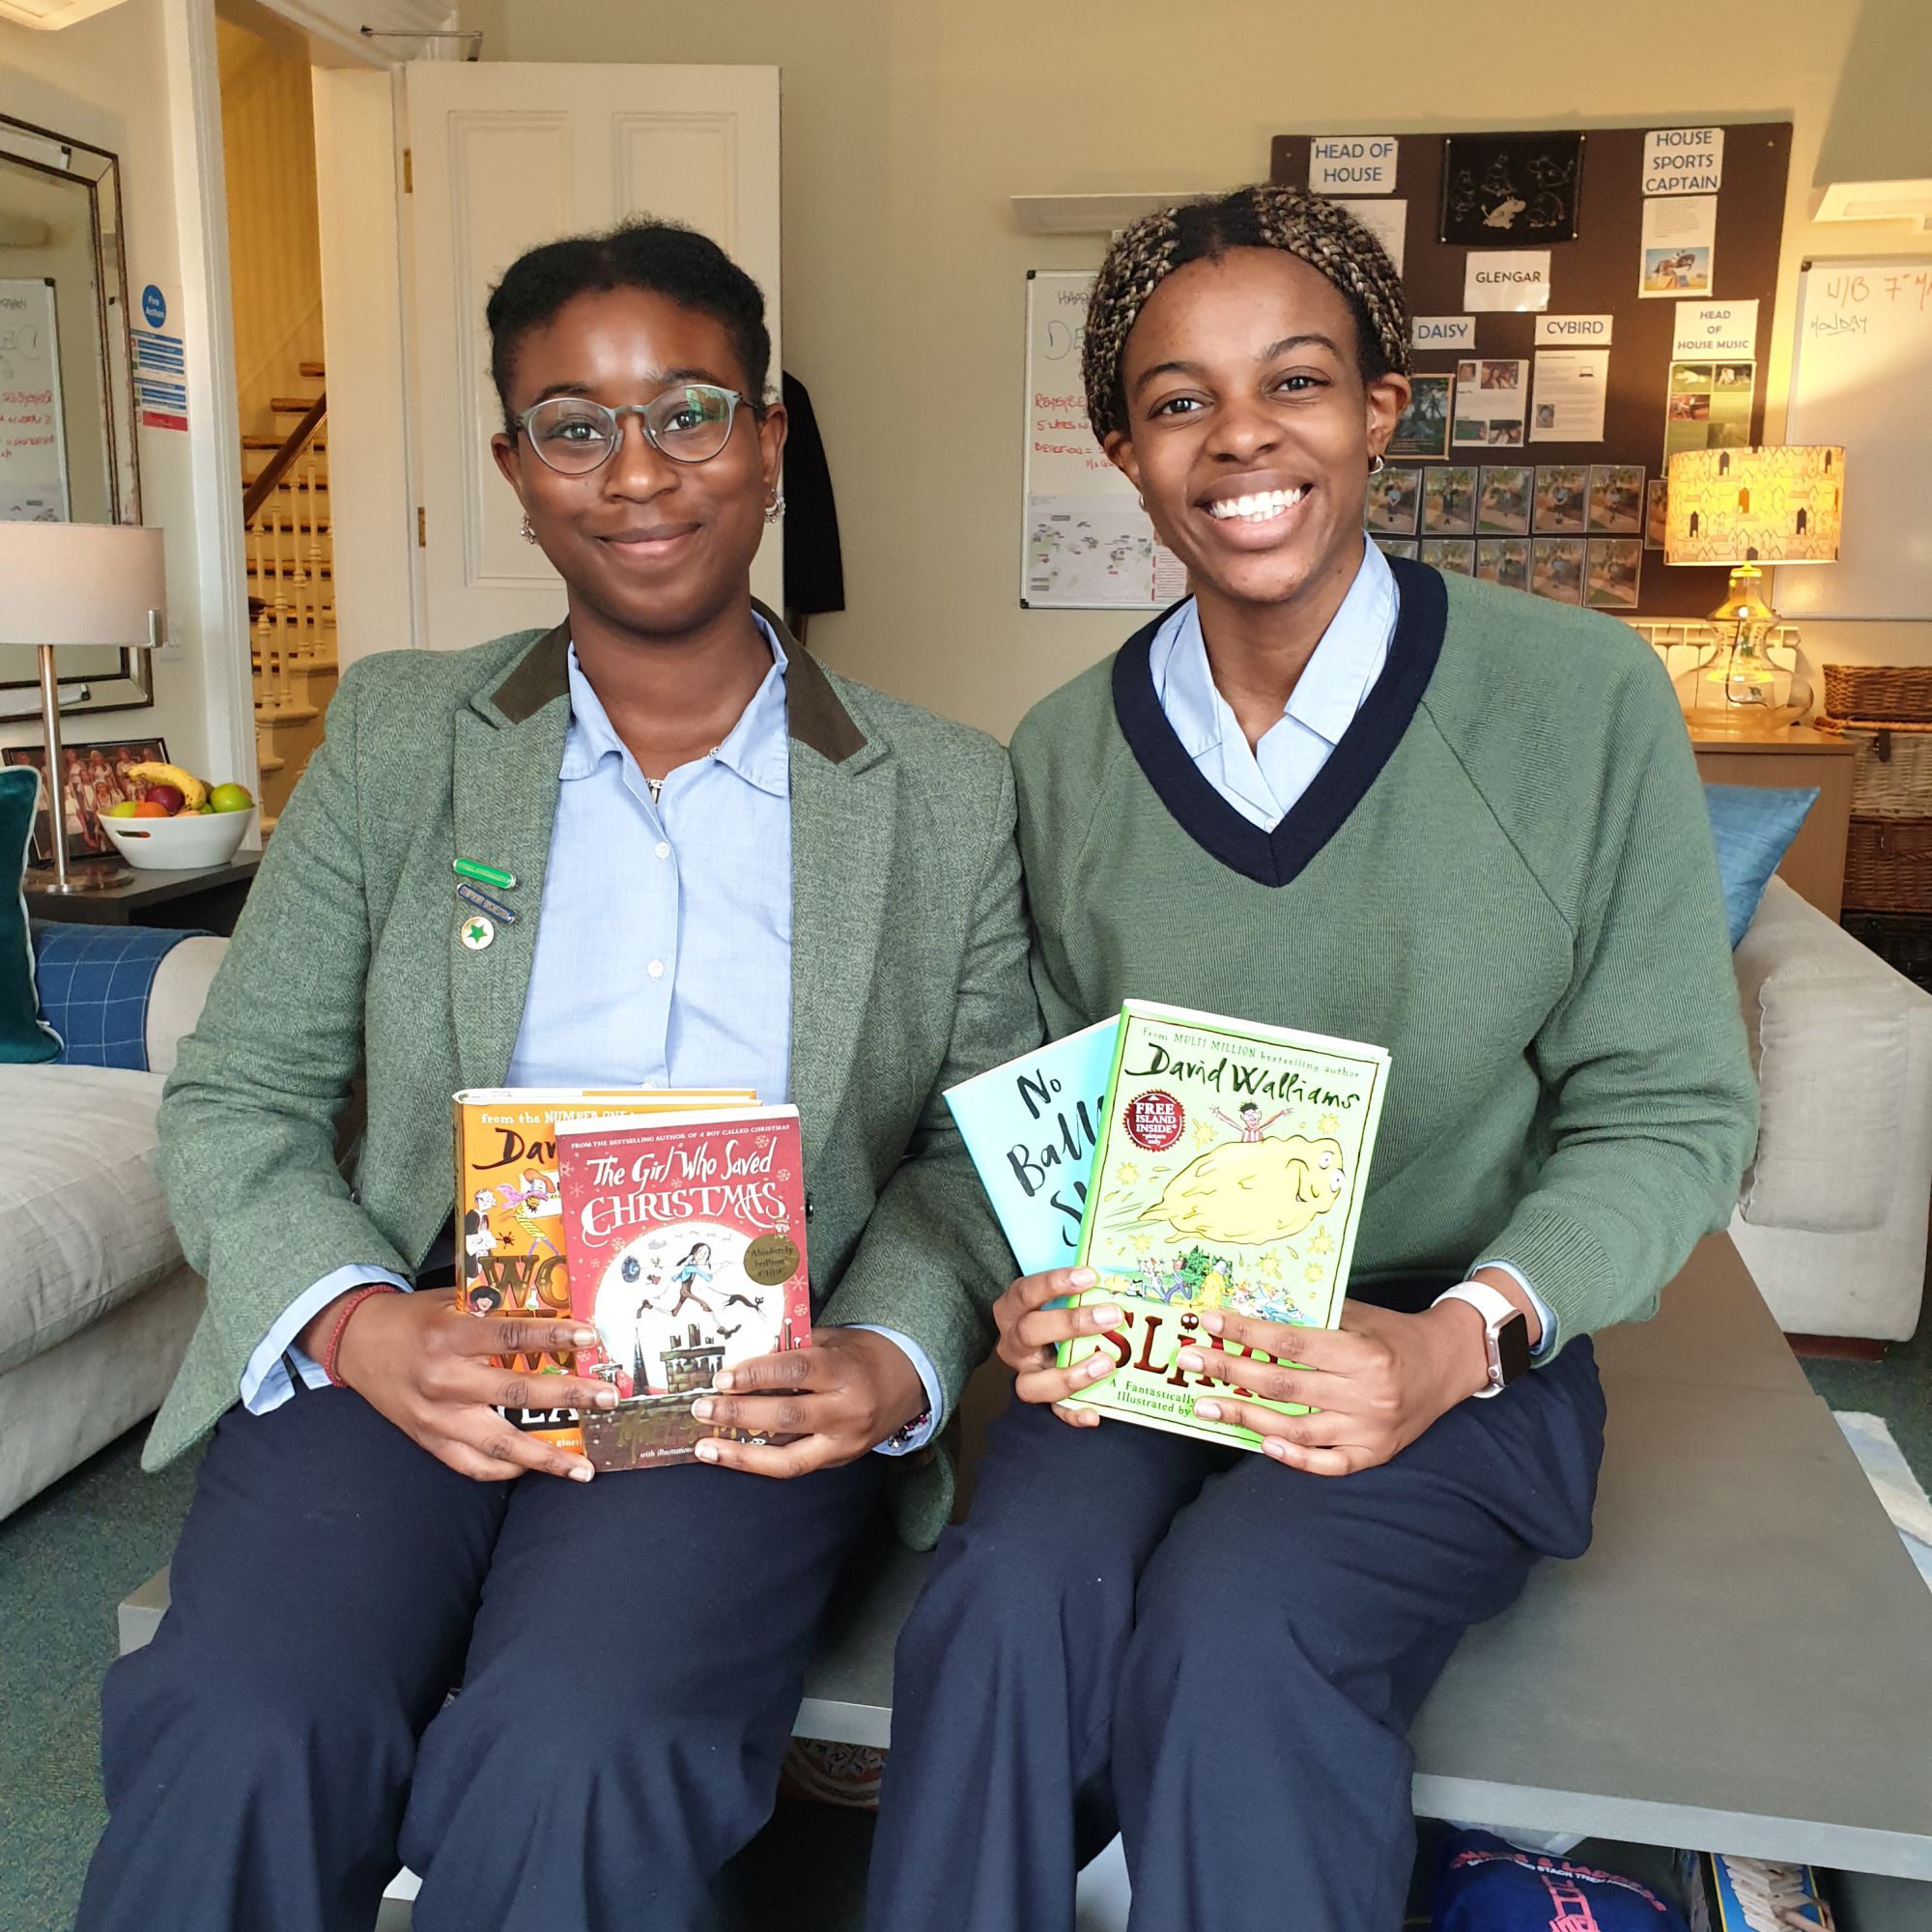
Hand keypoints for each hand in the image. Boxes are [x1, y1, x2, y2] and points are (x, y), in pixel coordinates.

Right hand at [304, 1287, 615, 1482]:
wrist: (355, 1342)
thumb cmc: (413, 1318)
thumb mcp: (452, 1300)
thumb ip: (495, 1309)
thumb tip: (553, 1310)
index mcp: (451, 1335)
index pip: (513, 1336)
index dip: (555, 1336)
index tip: (591, 1338)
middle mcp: (445, 1378)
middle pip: (516, 1394)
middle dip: (568, 1397)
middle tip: (607, 1399)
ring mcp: (436, 1416)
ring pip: (499, 1444)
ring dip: (546, 1457)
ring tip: (583, 1467)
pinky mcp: (428, 1439)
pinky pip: (472, 1464)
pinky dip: (506, 1469)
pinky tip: (534, 1467)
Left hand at [686, 1327, 926, 1476]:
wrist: (909, 1381)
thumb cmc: (862, 1354)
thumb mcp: (833, 1339)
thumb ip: (792, 1349)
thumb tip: (742, 1359)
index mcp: (846, 1370)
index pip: (795, 1372)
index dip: (756, 1374)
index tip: (722, 1376)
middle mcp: (847, 1411)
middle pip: (787, 1417)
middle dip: (739, 1414)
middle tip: (703, 1408)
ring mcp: (844, 1443)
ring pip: (788, 1458)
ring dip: (741, 1454)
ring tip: (706, 1447)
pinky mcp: (839, 1461)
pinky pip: (795, 1466)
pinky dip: (760, 1462)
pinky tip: (732, 1455)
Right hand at [992, 1265, 1124, 1428]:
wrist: (1038, 1345)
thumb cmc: (1052, 1312)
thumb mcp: (1055, 1296)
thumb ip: (1079, 1289)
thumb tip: (1119, 1277)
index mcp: (1013, 1310)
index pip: (1026, 1292)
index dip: (1055, 1283)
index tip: (1090, 1276)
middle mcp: (1013, 1343)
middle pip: (1030, 1332)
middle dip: (1072, 1323)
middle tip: (1112, 1315)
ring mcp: (1025, 1373)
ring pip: (1031, 1383)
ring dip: (1070, 1375)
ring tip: (1106, 1364)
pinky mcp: (1041, 1398)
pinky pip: (1052, 1411)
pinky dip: (1072, 1414)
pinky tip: (1094, 1414)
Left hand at [1180, 1297, 1494, 1475]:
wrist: (1448, 1364)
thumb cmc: (1393, 1334)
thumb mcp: (1358, 1314)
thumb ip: (1311, 1317)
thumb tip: (1250, 1311)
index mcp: (1363, 1352)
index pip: (1292, 1343)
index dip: (1247, 1333)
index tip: (1209, 1323)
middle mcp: (1367, 1394)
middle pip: (1285, 1386)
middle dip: (1231, 1372)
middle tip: (1190, 1362)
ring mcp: (1370, 1430)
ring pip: (1297, 1429)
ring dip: (1246, 1418)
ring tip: (1206, 1406)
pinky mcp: (1374, 1455)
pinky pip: (1327, 1464)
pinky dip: (1292, 1457)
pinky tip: (1260, 1443)